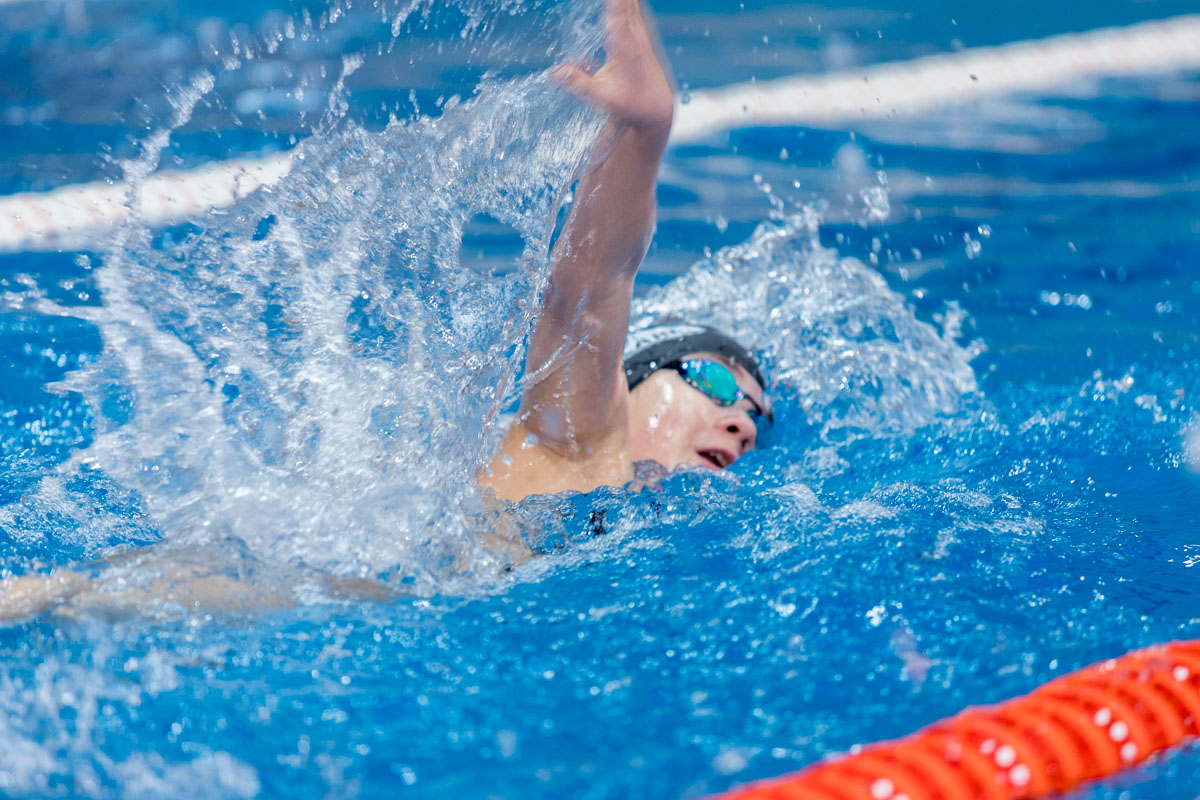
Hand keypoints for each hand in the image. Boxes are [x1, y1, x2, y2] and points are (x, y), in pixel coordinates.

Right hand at [550, 0, 674, 132]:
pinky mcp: (643, 30)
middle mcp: (636, 35)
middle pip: (627, 1)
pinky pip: (635, 4)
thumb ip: (579, 84)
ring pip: (633, 1)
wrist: (657, 110)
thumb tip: (554, 72)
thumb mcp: (602, 99)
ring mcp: (642, 31)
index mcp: (626, 47)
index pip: (618, 12)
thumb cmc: (631, 106)